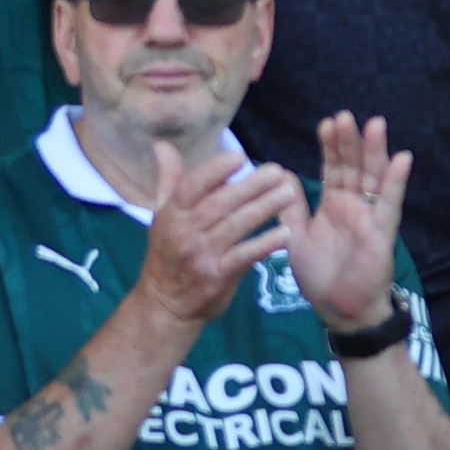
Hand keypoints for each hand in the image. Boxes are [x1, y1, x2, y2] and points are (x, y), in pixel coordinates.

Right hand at [133, 132, 300, 318]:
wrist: (163, 305)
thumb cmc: (167, 253)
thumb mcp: (161, 215)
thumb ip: (169, 179)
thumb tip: (162, 144)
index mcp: (172, 214)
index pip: (192, 187)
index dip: (215, 170)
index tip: (240, 157)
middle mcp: (185, 232)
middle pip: (220, 204)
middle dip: (250, 186)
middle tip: (277, 172)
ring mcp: (201, 256)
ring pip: (235, 227)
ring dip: (263, 209)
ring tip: (288, 194)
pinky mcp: (216, 277)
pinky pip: (243, 257)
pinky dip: (264, 245)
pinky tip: (285, 234)